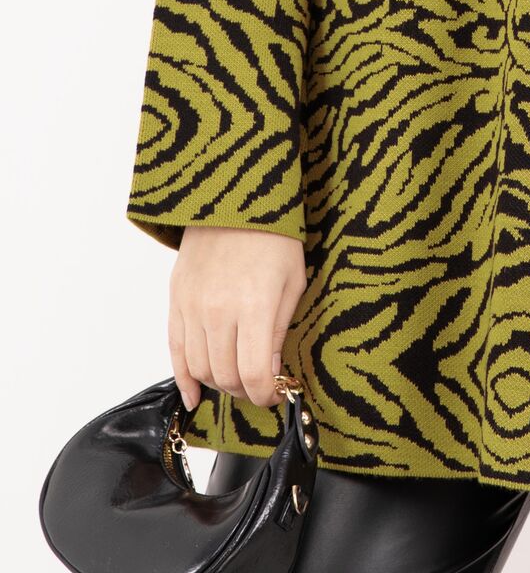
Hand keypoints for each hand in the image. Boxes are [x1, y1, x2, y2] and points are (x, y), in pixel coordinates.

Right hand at [168, 225, 307, 412]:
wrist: (237, 197)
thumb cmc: (274, 236)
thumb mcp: (292, 282)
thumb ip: (278, 331)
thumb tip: (270, 373)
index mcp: (253, 306)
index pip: (254, 374)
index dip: (267, 394)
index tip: (278, 393)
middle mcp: (217, 311)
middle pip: (225, 376)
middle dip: (246, 390)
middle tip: (260, 384)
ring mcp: (192, 307)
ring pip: (200, 369)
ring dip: (220, 384)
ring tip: (237, 379)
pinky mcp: (176, 300)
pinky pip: (175, 351)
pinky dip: (184, 378)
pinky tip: (194, 394)